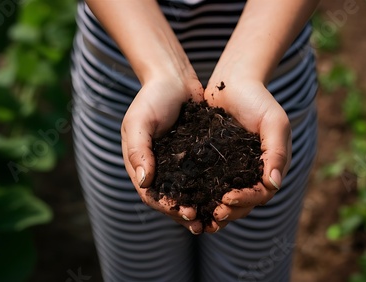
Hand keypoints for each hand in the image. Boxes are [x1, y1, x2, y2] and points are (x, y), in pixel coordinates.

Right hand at [121, 74, 204, 233]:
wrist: (173, 78)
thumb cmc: (152, 97)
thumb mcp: (139, 122)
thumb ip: (139, 150)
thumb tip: (144, 182)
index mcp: (142, 165)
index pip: (152, 196)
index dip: (169, 208)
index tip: (188, 214)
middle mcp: (160, 169)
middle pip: (171, 200)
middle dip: (186, 215)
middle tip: (205, 225)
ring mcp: (178, 164)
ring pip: (189, 194)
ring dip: (201, 209)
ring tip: (217, 220)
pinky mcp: (196, 157)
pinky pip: (203, 178)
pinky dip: (211, 191)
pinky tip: (226, 197)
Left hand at [202, 79, 291, 232]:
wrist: (234, 81)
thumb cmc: (258, 99)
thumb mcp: (274, 122)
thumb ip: (276, 152)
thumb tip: (273, 185)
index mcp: (271, 166)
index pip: (261, 193)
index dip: (246, 200)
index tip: (227, 199)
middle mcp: (253, 172)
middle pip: (244, 202)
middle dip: (230, 210)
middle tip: (213, 213)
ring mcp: (234, 169)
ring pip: (227, 198)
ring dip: (216, 209)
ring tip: (201, 215)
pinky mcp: (216, 163)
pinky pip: (211, 183)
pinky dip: (203, 195)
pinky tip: (190, 200)